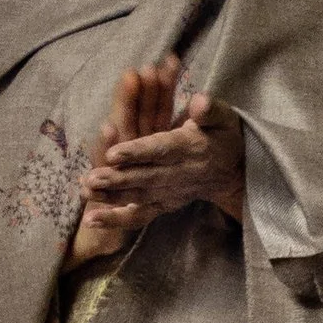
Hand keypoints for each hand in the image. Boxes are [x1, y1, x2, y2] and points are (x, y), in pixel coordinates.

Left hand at [70, 54, 246, 260]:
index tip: (115, 153)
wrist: (236, 170)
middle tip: (92, 178)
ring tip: (86, 192)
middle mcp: (180, 174)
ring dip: (112, 196)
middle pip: (146, 178)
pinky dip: (117, 219)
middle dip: (118, 179)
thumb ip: (211, 111)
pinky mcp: (165, 204)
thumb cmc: (226, 136)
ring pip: (139, 196)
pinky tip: (91, 220)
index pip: (162, 150)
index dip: (138, 152)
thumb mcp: (225, 117)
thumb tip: (199, 102)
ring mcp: (172, 193)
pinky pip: (141, 215)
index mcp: (191, 149)